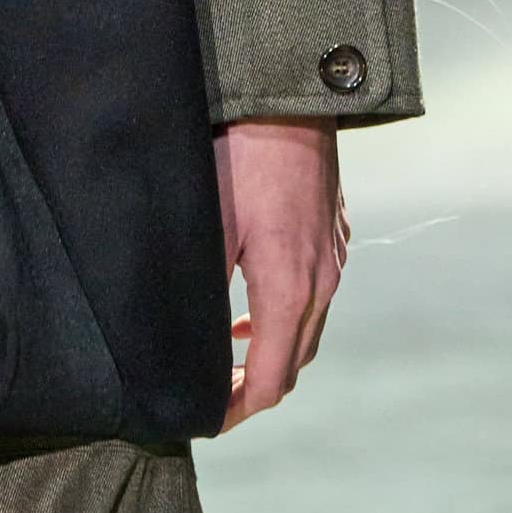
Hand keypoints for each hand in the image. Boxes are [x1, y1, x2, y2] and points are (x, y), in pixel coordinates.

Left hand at [213, 116, 348, 429]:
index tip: (205, 420)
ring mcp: (332, 254)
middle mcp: (322, 280)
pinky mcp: (331, 230)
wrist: (288, 93)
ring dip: (269, 348)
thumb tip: (179, 338)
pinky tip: (249, 297)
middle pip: (293, 361)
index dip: (237, 409)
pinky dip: (281, 312)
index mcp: (290, 289)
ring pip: (305, 326)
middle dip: (254, 386)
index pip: (271, 379)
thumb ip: (199, 287)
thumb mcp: (207, 222)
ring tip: (225, 353)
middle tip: (211, 394)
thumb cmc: (240, 153)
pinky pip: (313, 291)